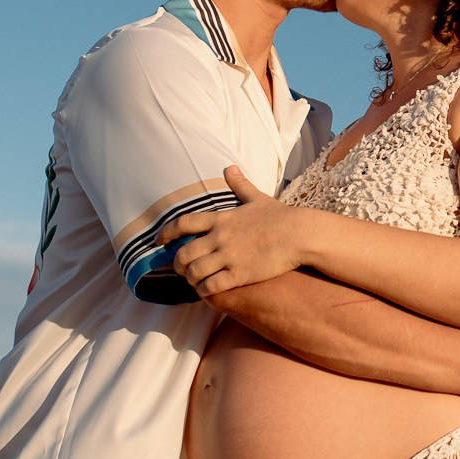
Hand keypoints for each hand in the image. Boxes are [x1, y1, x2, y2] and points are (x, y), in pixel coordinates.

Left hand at [157, 166, 304, 295]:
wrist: (300, 234)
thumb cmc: (280, 217)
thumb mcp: (257, 198)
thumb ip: (240, 184)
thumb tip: (229, 167)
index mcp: (221, 219)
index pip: (183, 223)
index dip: (166, 233)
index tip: (159, 241)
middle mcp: (220, 238)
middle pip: (183, 253)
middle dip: (177, 264)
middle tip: (180, 268)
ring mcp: (229, 257)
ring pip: (194, 272)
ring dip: (190, 279)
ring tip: (195, 281)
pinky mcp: (240, 274)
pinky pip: (212, 286)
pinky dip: (204, 291)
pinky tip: (207, 291)